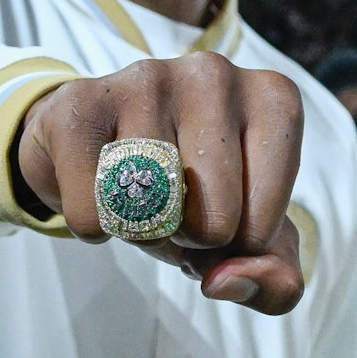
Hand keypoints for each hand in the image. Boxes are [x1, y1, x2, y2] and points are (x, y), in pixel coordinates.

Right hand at [14, 53, 304, 314]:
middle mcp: (216, 75)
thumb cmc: (197, 192)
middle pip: (215, 222)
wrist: (102, 149)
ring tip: (141, 196)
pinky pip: (93, 211)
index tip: (224, 212)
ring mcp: (147, 77)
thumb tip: (223, 281)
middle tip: (177, 208)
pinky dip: (94, 226)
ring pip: (153, 215)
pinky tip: (100, 189)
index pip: (263, 230)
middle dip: (191, 240)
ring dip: (142, 233)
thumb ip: (275, 282)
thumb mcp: (254, 241)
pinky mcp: (81, 99)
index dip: (236, 247)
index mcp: (274, 101)